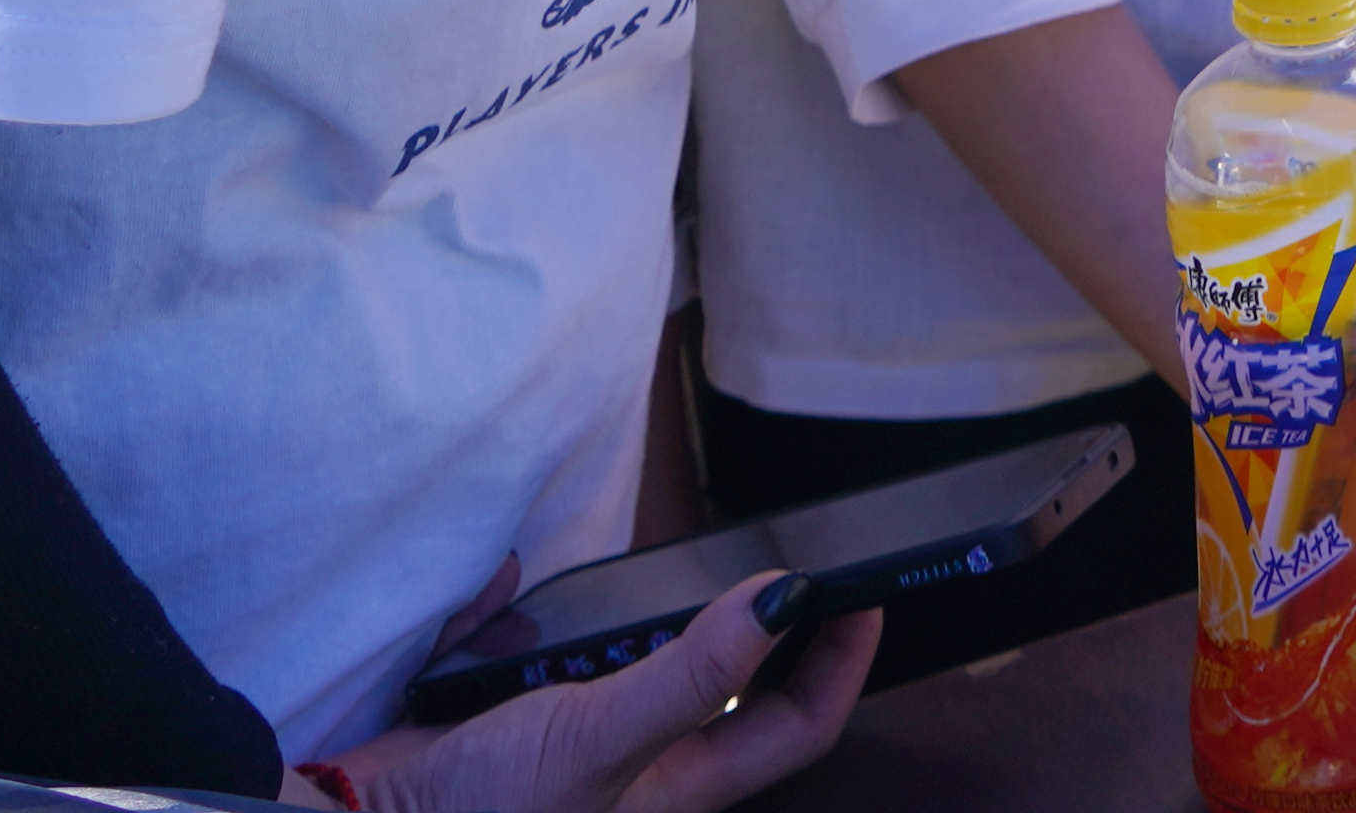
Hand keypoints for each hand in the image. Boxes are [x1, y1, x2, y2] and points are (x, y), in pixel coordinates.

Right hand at [304, 576, 874, 812]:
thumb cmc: (486, 807)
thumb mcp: (601, 734)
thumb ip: (694, 672)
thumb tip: (783, 601)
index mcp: (682, 788)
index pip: (796, 729)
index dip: (843, 663)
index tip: (870, 593)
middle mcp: (648, 772)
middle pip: (736, 697)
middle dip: (764, 632)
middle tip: (791, 565)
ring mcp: (590, 748)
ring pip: (654, 673)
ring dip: (663, 626)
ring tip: (682, 576)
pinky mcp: (529, 726)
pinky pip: (564, 661)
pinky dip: (559, 623)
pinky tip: (525, 598)